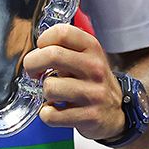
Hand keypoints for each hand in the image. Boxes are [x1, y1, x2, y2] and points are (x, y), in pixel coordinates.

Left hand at [22, 24, 125, 141]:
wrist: (116, 112)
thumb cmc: (92, 82)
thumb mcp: (87, 57)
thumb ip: (65, 48)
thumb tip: (36, 49)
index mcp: (92, 48)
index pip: (62, 32)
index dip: (43, 40)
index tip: (41, 50)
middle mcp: (95, 67)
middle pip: (52, 55)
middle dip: (32, 64)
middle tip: (33, 72)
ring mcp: (93, 93)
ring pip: (49, 86)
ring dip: (45, 92)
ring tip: (54, 94)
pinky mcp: (89, 116)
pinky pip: (51, 115)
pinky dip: (47, 114)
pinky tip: (56, 110)